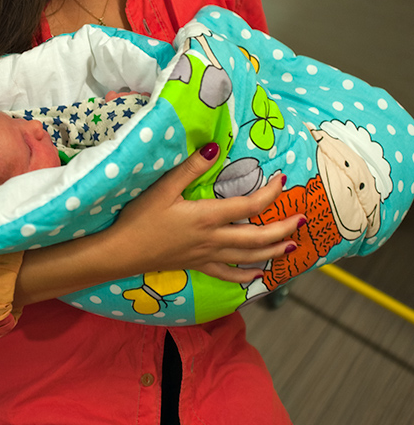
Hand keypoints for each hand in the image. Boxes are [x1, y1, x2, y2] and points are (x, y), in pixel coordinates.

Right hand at [106, 143, 304, 283]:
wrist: (121, 253)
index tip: (283, 179)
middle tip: (303, 220)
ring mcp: (206, 256)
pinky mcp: (197, 266)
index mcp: (207, 217)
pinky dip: (246, 275)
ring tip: (292, 247)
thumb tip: (214, 148)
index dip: (270, 192)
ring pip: (248, 257)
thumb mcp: (163, 188)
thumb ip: (190, 169)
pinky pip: (228, 275)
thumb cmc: (140, 218)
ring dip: (272, 252)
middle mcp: (213, 239)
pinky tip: (258, 276)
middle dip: (283, 228)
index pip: (249, 205)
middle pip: (257, 237)